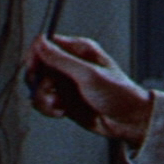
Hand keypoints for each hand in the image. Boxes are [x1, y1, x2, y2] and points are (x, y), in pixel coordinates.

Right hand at [27, 34, 154, 144]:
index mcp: (78, 50)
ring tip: (58, 106)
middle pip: (38, 66)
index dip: (35, 56)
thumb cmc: (117, 93)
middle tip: (49, 92)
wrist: (129, 121)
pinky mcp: (63, 100)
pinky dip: (47, 108)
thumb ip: (61, 60)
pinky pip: (43, 101)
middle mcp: (70, 64)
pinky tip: (61, 112)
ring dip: (43, 98)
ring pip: (38, 86)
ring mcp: (66, 83)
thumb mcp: (89, 75)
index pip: (45, 44)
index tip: (34, 71)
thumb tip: (40, 42)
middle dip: (38, 82)